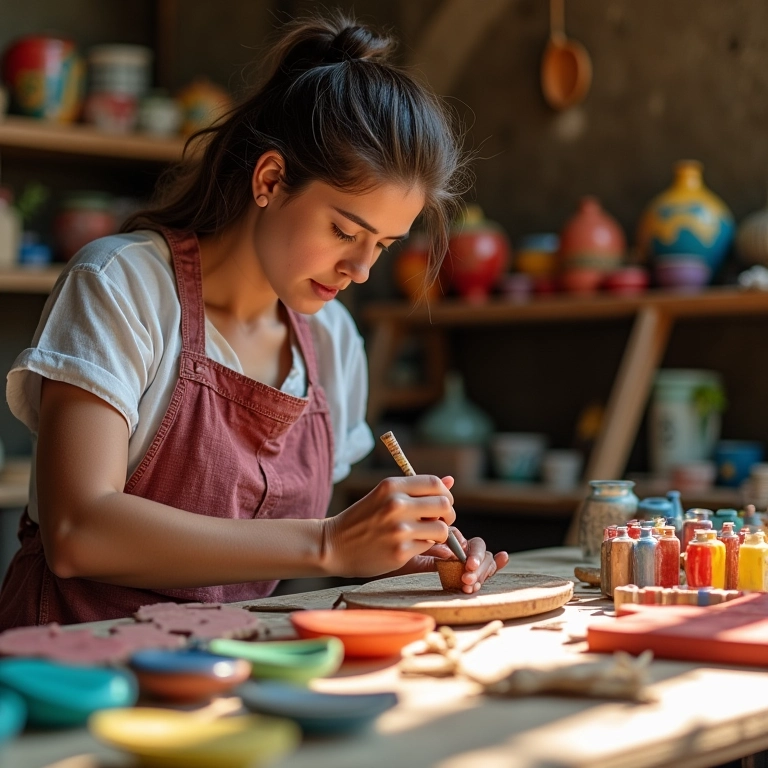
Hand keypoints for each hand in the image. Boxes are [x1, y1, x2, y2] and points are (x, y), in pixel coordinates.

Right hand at [322, 474, 455, 577]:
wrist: (333, 545)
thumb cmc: (362, 519)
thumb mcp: (384, 496)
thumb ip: (417, 489)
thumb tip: (451, 480)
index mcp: (392, 486)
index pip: (435, 484)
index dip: (445, 494)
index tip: (441, 504)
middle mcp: (396, 504)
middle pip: (444, 505)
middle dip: (448, 515)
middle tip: (439, 522)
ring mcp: (399, 529)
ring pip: (442, 530)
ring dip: (440, 535)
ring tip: (425, 535)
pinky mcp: (400, 551)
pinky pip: (429, 547)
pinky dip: (426, 548)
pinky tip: (411, 546)